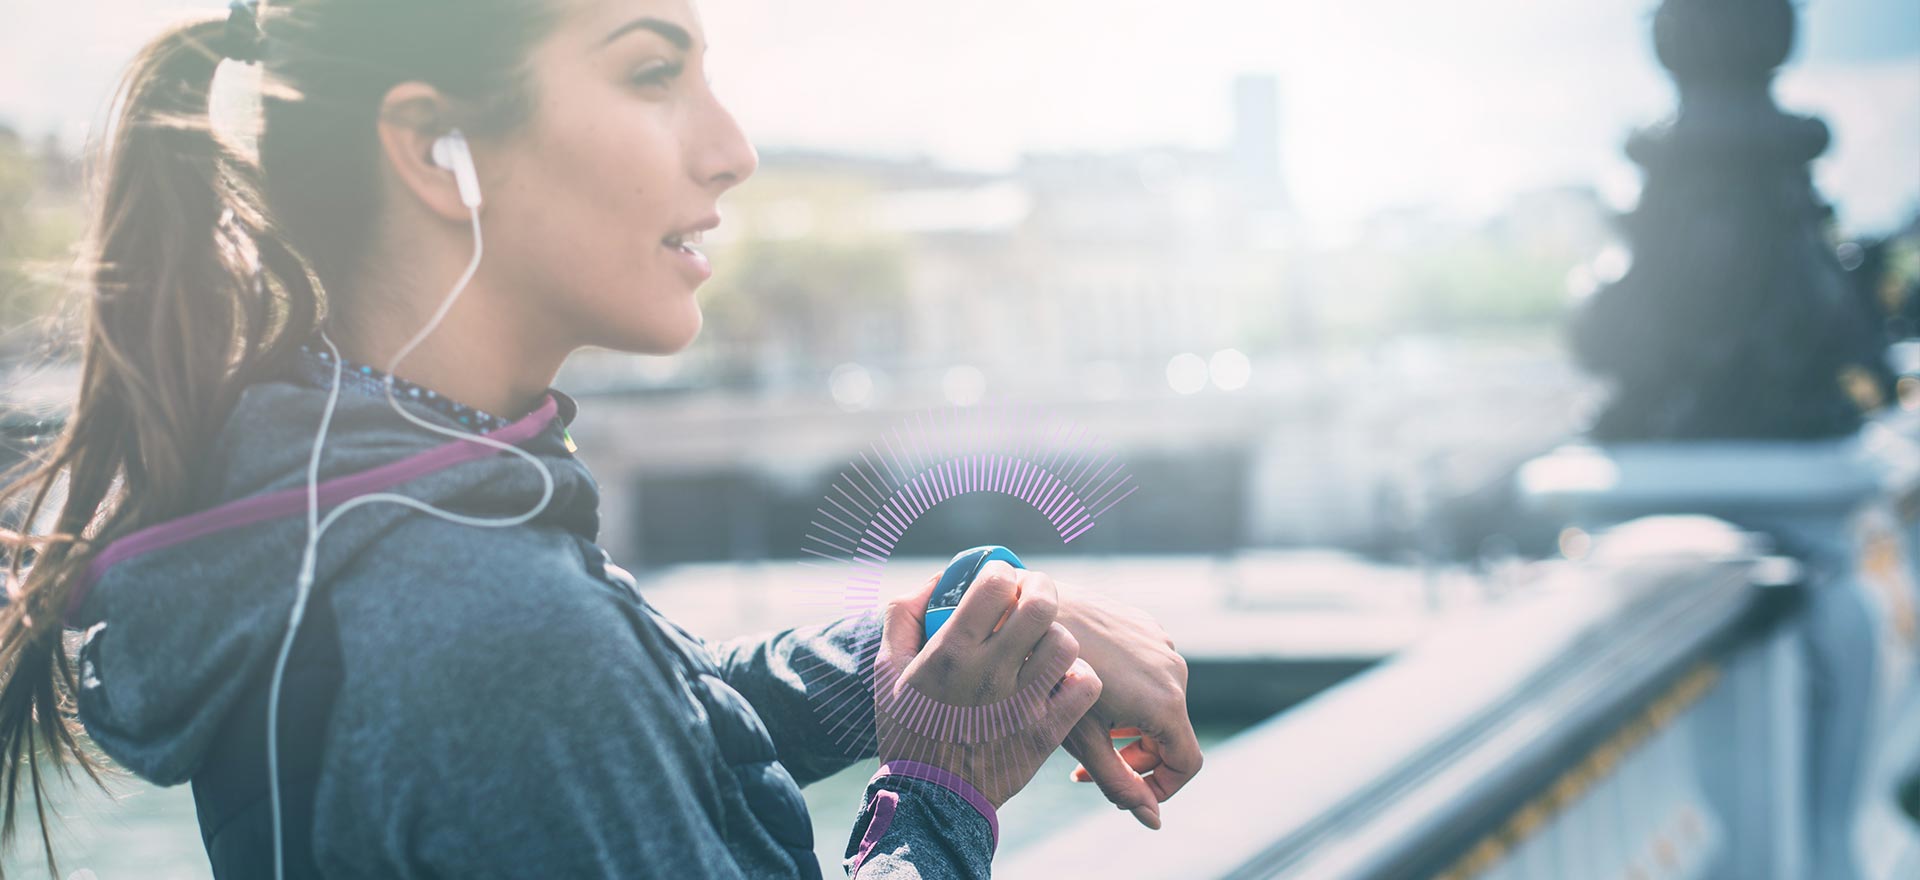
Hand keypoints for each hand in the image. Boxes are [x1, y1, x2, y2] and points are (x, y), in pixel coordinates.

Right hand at [874, 561, 1103, 807]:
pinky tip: (1059, 679)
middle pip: (1040, 606)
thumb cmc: (908, 729)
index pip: (995, 585)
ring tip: (1043, 644)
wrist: (929, 800)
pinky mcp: (1046, 732)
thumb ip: (904, 615)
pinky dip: (1078, 676)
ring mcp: (1022, 705)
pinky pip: (1084, 686)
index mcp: (950, 653)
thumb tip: (939, 579)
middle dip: (1040, 589)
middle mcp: (989, 674)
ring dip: (1056, 636)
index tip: (999, 580)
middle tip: (1033, 596)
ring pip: (1066, 643)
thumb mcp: (887, 669)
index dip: (1002, 572)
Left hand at [1055, 581, 1201, 829]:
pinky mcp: (1148, 626)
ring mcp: (1163, 644)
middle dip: (1136, 757)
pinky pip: (1150, 671)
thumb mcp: (1085, 740)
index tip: (1126, 791)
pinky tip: (1090, 687)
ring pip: (1159, 702)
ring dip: (1131, 724)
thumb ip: (1120, 784)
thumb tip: (1153, 822)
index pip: (1187, 764)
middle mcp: (1176, 671)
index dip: (1162, 788)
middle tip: (1092, 766)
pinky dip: (1130, 691)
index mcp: (1166, 703)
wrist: (1034, 611)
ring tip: (1088, 724)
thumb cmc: (1052, 678)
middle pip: (1171, 734)